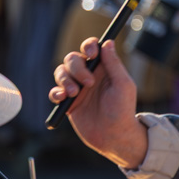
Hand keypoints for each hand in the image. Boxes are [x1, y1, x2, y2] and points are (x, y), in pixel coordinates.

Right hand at [49, 39, 147, 167]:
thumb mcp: (123, 85)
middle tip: (88, 83)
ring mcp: (77, 88)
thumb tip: (108, 42)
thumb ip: (114, 64)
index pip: (92, 48)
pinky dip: (55, 92)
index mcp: (103, 68)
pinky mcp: (68, 103)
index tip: (92, 54)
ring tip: (74, 93)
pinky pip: (55, 92)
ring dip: (65, 80)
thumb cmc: (123, 110)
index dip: (89, 46)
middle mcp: (89, 75)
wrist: (113, 136)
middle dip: (77, 68)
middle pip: (73, 59)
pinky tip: (62, 98)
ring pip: (61, 72)